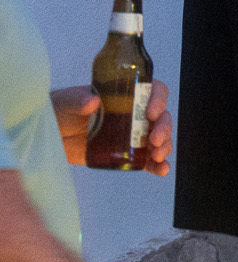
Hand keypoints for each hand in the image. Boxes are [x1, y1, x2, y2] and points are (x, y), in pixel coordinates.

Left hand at [51, 83, 172, 174]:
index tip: (151, 112)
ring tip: (157, 156)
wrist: (48, 134)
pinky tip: (161, 170)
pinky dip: (157, 165)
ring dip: (164, 147)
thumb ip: (78, 100)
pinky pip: (148, 159)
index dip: (158, 99)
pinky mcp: (126, 153)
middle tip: (154, 140)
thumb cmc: (59, 111)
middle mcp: (133, 113)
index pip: (152, 91)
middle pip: (161, 117)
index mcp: (124, 95)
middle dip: (164, 128)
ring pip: (159, 138)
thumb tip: (92, 101)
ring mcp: (131, 134)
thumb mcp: (66, 101)